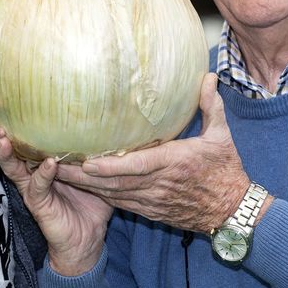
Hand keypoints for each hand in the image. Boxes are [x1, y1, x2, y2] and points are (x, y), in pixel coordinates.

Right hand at [0, 137, 112, 275]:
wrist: (88, 240)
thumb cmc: (90, 204)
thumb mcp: (92, 174)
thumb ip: (93, 154)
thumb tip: (109, 127)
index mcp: (42, 165)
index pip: (25, 142)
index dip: (13, 126)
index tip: (0, 105)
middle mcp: (33, 175)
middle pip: (11, 152)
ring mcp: (33, 190)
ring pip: (14, 169)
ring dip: (7, 155)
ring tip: (3, 140)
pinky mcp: (39, 205)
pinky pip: (37, 187)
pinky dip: (42, 174)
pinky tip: (48, 164)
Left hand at [56, 73, 254, 231]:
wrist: (233, 211)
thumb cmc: (226, 170)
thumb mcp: (222, 136)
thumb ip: (211, 106)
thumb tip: (208, 76)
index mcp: (175, 163)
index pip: (137, 166)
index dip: (110, 166)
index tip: (87, 162)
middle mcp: (159, 184)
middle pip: (115, 182)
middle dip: (84, 177)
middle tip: (55, 166)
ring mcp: (153, 200)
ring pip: (113, 195)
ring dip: (86, 187)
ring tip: (58, 174)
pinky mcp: (151, 210)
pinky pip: (121, 203)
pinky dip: (100, 195)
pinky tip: (82, 186)